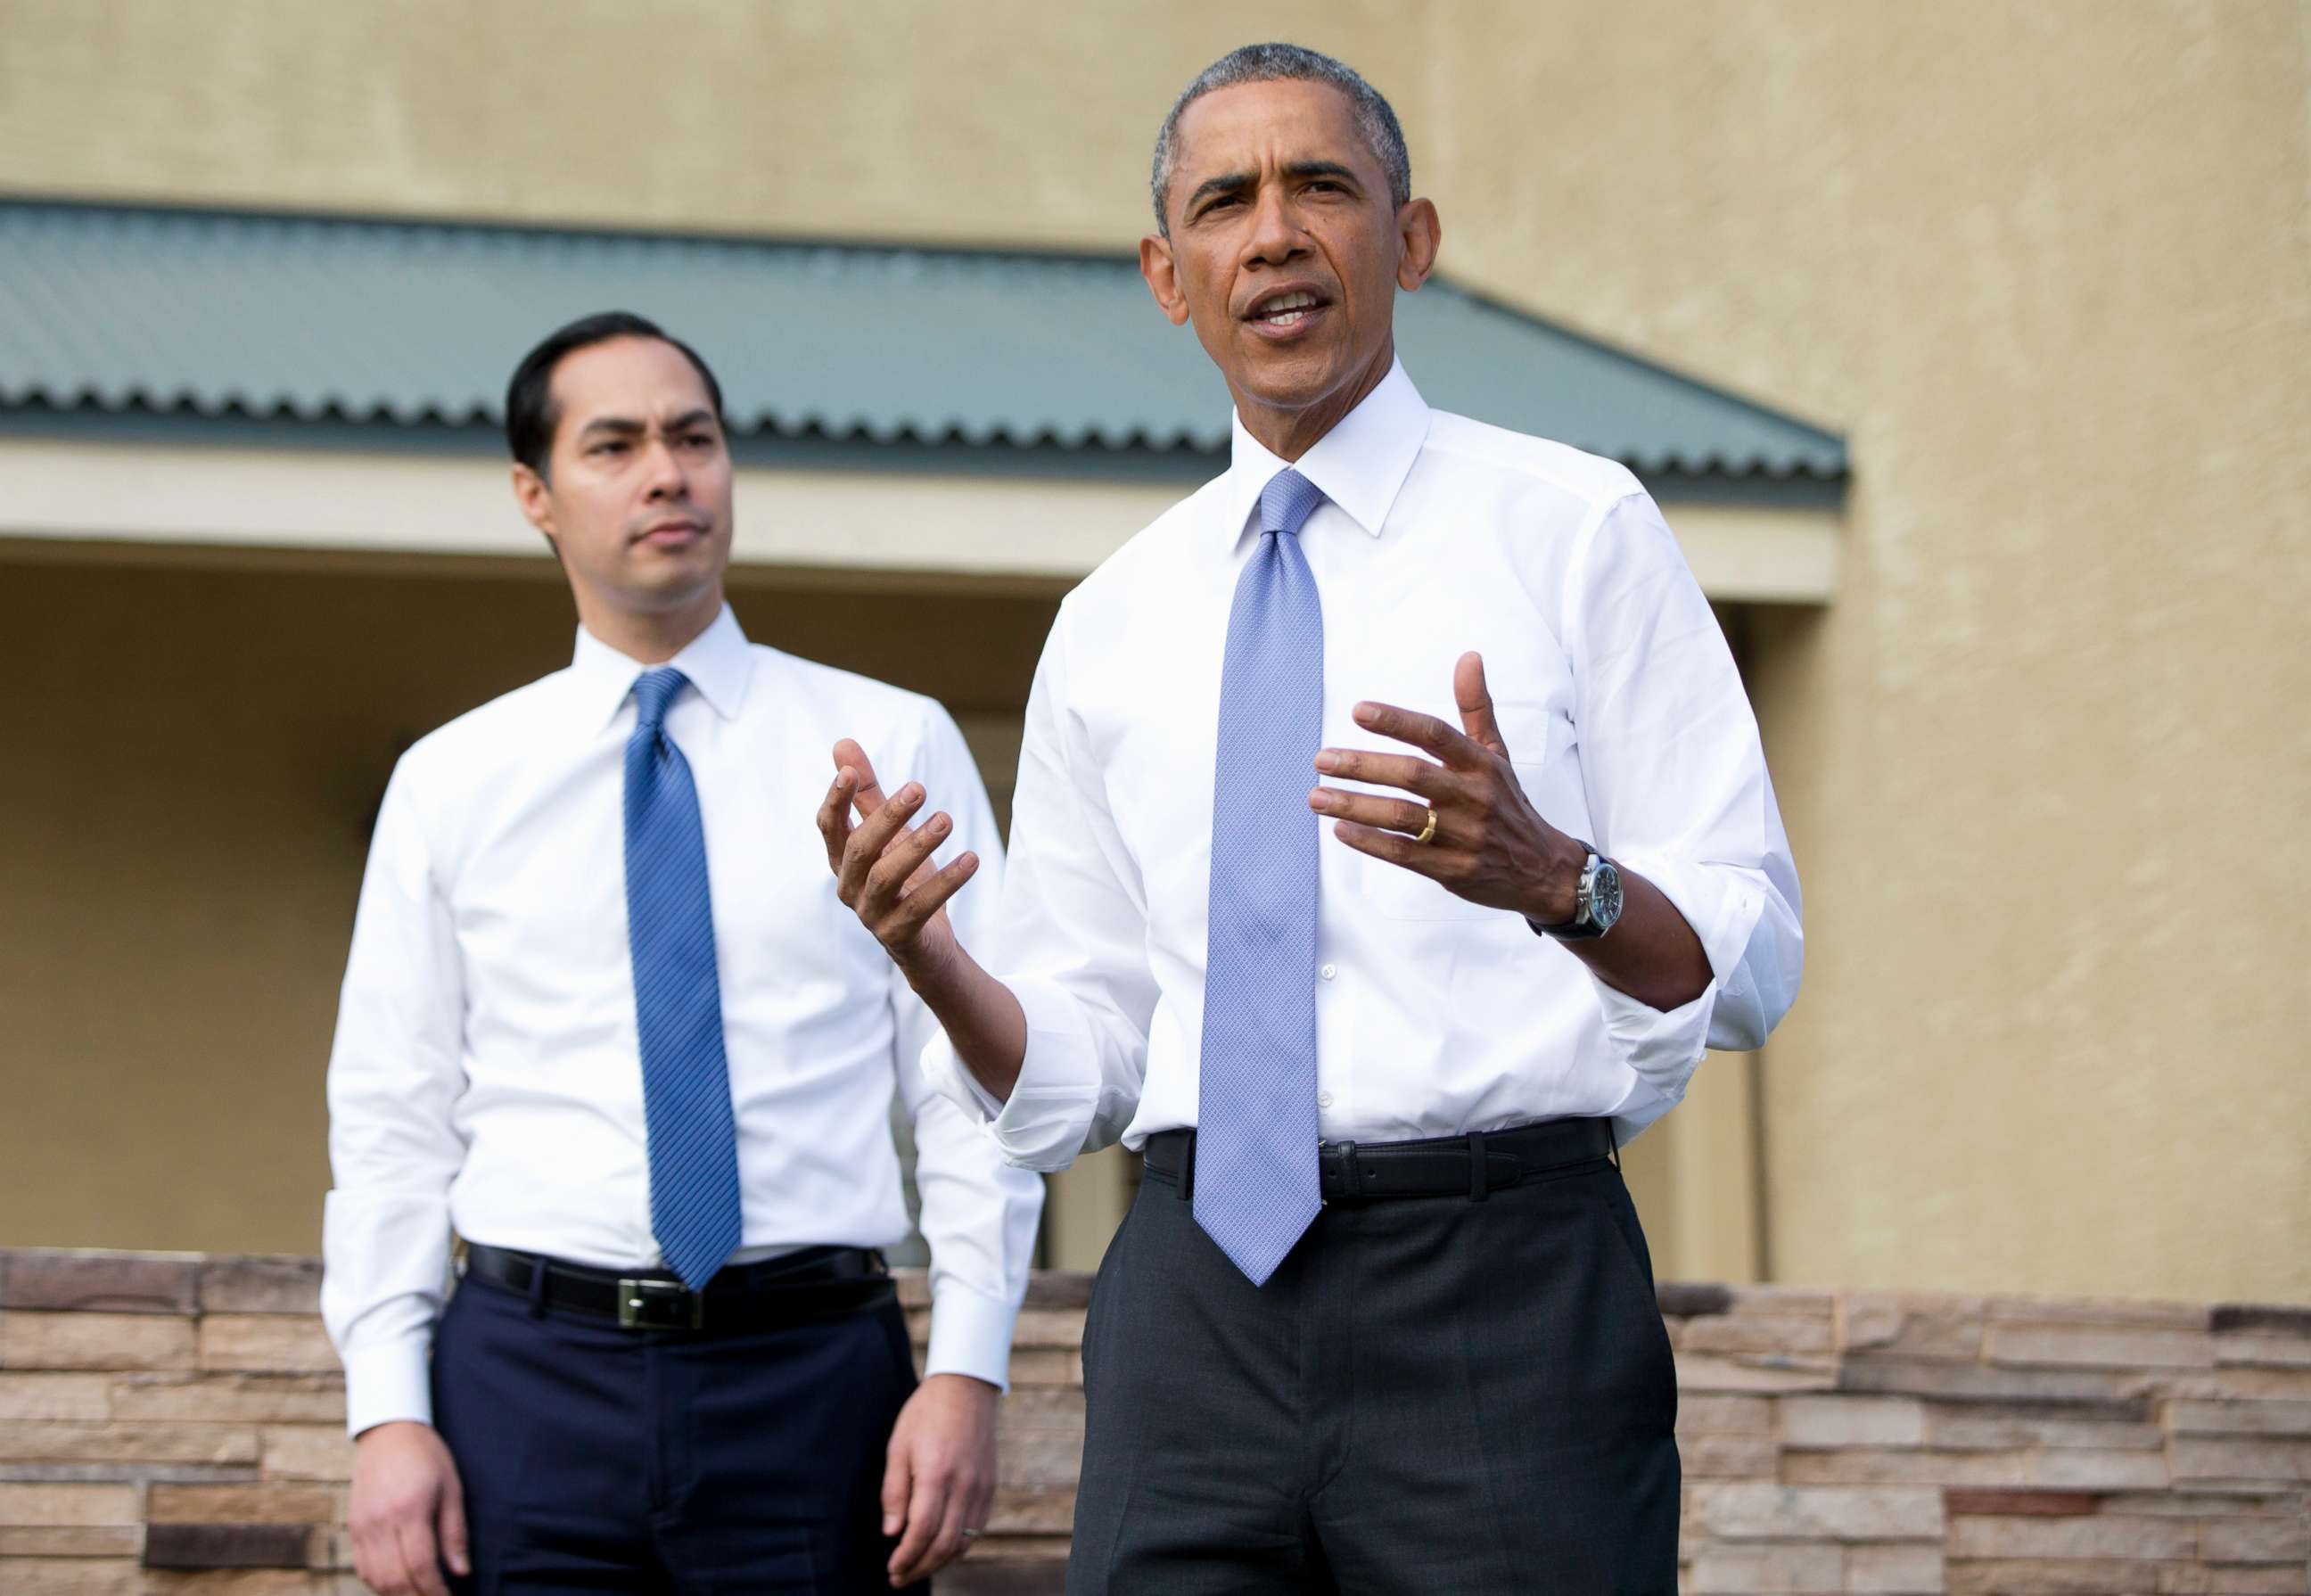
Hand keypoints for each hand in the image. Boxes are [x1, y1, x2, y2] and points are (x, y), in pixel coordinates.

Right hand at [348, 1421, 468, 1595]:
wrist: (388, 1431)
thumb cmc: (427, 1456)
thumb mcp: (452, 1488)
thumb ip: (455, 1532)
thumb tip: (461, 1571)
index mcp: (409, 1509)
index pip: (420, 1565)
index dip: (435, 1590)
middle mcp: (380, 1522)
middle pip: (395, 1579)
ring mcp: (362, 1526)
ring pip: (375, 1578)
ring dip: (397, 1595)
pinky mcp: (353, 1527)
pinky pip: (363, 1567)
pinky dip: (379, 1584)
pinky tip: (398, 1586)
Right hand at [816, 739, 981, 978]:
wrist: (925, 944)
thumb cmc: (903, 880)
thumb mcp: (888, 834)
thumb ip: (867, 793)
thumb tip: (841, 743)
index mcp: (843, 860)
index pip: (829, 828)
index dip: (836, 800)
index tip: (852, 772)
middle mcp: (850, 887)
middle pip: (860, 850)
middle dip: (886, 817)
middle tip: (919, 788)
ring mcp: (871, 914)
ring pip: (886, 877)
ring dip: (917, 846)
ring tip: (947, 820)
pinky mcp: (899, 935)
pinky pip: (919, 907)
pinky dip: (946, 882)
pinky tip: (971, 859)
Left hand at [881, 1373, 998, 1586]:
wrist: (966, 1387)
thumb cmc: (925, 1414)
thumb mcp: (898, 1447)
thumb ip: (894, 1492)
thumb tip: (892, 1533)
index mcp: (937, 1474)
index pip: (922, 1531)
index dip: (906, 1557)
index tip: (891, 1569)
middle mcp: (964, 1485)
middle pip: (945, 1544)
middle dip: (920, 1567)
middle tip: (899, 1578)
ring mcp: (981, 1487)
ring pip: (964, 1541)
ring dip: (939, 1561)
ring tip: (917, 1568)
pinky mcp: (990, 1486)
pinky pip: (976, 1527)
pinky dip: (958, 1545)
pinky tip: (940, 1548)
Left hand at [1310, 651, 1585, 921]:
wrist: (1541, 869)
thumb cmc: (1507, 804)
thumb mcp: (1497, 755)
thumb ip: (1476, 708)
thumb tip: (1469, 656)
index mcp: (1481, 764)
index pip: (1436, 734)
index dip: (1397, 721)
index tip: (1358, 711)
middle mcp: (1473, 797)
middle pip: (1412, 775)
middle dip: (1362, 765)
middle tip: (1322, 760)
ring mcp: (1463, 836)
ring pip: (1401, 816)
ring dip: (1355, 805)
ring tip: (1317, 796)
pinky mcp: (1453, 870)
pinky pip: (1404, 854)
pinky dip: (1369, 842)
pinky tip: (1341, 829)